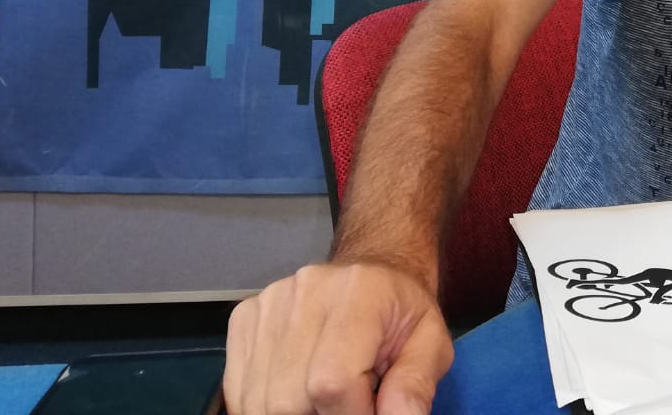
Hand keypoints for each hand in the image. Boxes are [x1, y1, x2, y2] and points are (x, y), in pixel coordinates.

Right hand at [224, 261, 453, 414]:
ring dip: (295, 412)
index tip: (369, 411)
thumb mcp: (432, 344)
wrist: (374, 271)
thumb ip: (415, 385)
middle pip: (288, 399)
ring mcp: (269, 302)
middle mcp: (306, 290)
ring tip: (328, 394)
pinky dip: (266, 405)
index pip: (331, 383)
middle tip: (350, 401)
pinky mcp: (244, 317)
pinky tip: (299, 390)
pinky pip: (239, 390)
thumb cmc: (403, 313)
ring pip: (260, 401)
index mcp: (360, 292)